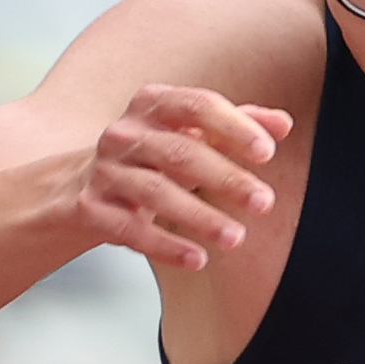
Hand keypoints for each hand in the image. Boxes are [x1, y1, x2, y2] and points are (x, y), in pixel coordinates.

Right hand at [77, 85, 291, 273]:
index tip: (267, 152)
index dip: (234, 127)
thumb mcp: (192, 135)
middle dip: (226, 178)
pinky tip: (197, 259)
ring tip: (236, 237)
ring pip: (155, 192)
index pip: (198, 105)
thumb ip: (237, 126)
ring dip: (200, 217)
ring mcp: (105, 170)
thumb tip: (283, 124)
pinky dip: (165, 246)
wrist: (81, 186)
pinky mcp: (90, 208)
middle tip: (264, 202)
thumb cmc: (151, 157)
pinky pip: (130, 230)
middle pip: (180, 152)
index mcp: (154, 104)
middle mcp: (125, 132)